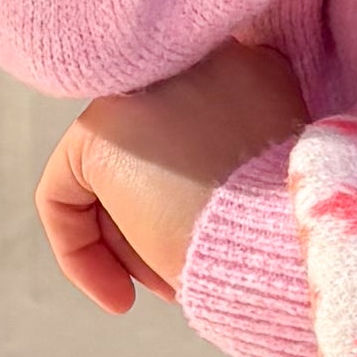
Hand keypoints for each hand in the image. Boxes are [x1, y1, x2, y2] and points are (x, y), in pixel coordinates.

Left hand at [40, 39, 311, 312]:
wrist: (292, 247)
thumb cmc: (293, 237)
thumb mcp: (276, 182)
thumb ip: (230, 162)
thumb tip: (173, 194)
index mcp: (253, 71)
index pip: (194, 131)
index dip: (195, 199)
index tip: (209, 246)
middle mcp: (198, 61)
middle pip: (150, 153)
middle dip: (157, 224)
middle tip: (183, 276)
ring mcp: (146, 89)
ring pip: (111, 176)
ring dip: (131, 245)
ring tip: (171, 286)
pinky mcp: (102, 129)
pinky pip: (63, 194)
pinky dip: (78, 250)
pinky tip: (116, 295)